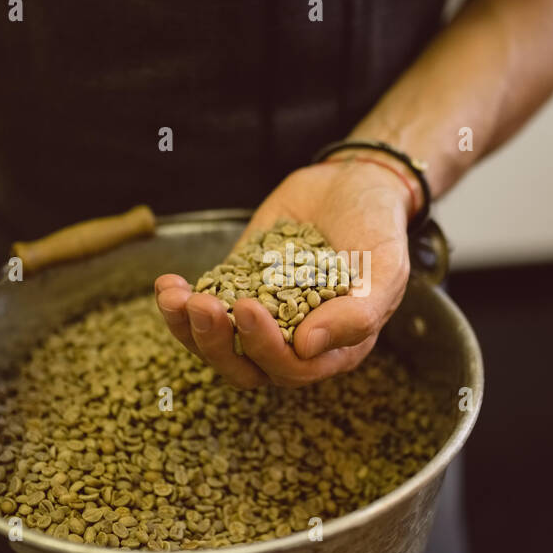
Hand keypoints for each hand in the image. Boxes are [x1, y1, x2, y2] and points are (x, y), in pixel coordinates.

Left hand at [155, 156, 413, 386]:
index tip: (248, 306)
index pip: (292, 368)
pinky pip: (202, 311)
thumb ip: (357, 314)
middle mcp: (294, 342)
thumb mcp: (384, 270)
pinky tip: (168, 285)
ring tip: (174, 297)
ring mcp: (261, 316)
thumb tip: (306, 347)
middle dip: (217, 342)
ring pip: (217, 346)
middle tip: (203, 305)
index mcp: (333, 348)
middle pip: (246, 367)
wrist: (353, 184)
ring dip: (188, 329)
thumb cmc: (377, 229)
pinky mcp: (235, 289)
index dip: (265, 346)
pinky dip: (179, 304)